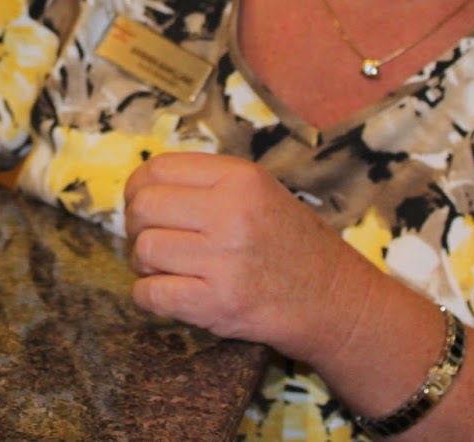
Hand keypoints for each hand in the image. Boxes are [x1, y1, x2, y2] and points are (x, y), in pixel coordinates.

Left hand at [122, 152, 376, 359]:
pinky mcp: (218, 304)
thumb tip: (142, 186)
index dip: (138, 187)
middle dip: (137, 226)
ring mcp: (225, 261)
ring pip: (145, 250)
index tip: (141, 202)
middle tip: (151, 239)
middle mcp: (232, 214)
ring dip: (144, 263)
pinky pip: (151, 294)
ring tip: (165, 268)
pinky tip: (165, 293)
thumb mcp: (261, 193)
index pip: (159, 168)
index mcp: (241, 179)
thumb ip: (208, 184)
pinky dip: (147, 296)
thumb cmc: (293, 245)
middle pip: (145, 207)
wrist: (336, 302)